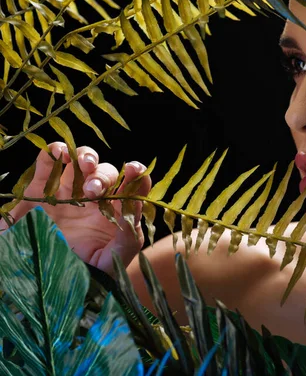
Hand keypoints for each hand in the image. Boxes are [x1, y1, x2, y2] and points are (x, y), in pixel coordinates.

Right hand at [0, 142, 151, 276]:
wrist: (49, 281)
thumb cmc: (89, 271)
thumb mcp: (115, 258)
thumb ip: (130, 234)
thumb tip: (136, 204)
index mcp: (116, 210)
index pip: (131, 185)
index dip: (136, 174)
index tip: (134, 169)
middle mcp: (95, 197)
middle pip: (106, 172)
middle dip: (103, 176)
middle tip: (92, 192)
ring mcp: (69, 191)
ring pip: (81, 160)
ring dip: (85, 157)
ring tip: (84, 165)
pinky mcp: (42, 190)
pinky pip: (49, 164)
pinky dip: (55, 152)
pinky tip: (60, 153)